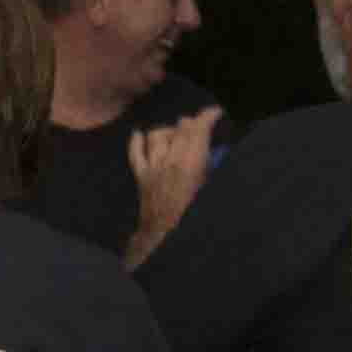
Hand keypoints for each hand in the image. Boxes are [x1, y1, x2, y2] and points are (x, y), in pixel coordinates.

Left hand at [124, 107, 221, 265]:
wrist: (164, 239)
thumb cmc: (194, 217)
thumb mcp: (211, 190)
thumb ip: (213, 167)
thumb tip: (216, 152)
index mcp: (190, 164)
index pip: (198, 129)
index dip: (208, 116)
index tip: (216, 112)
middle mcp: (169, 160)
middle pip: (180, 128)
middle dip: (193, 122)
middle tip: (204, 125)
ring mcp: (152, 167)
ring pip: (157, 135)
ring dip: (171, 130)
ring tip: (180, 135)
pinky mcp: (140, 176)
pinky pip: (135, 152)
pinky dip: (137, 140)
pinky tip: (140, 134)